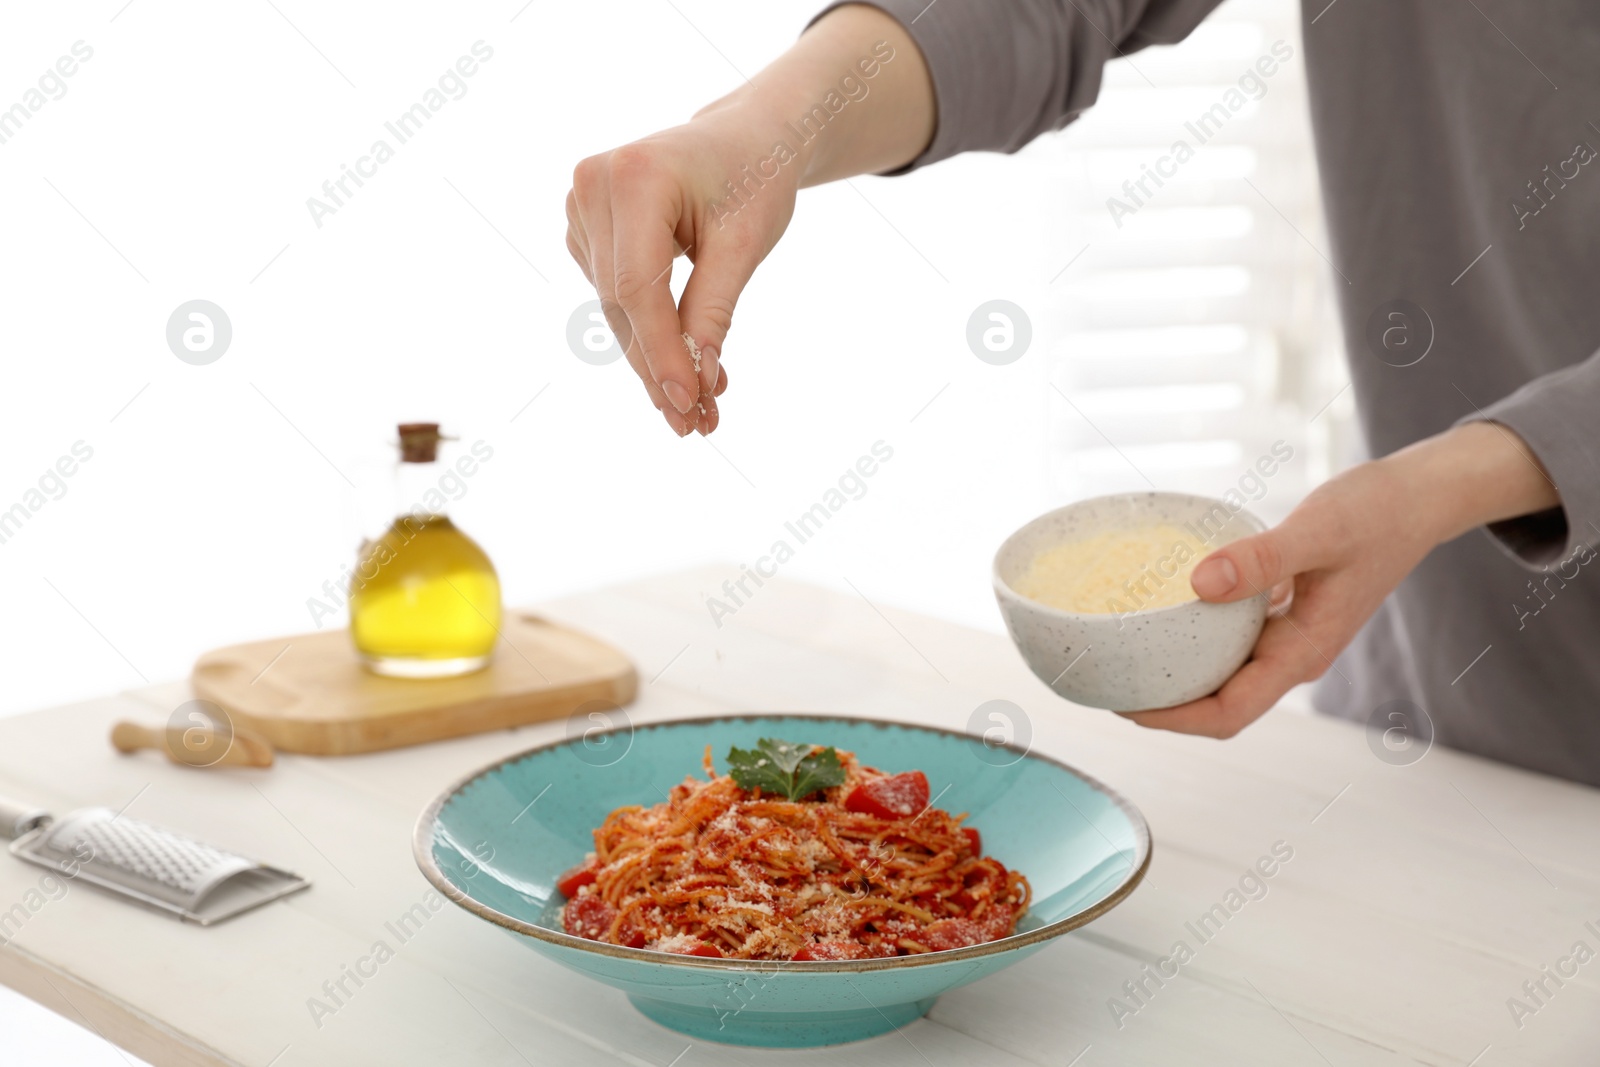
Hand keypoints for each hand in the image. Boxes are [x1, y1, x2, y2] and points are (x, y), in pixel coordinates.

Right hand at [566, 102, 797, 435]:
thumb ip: (714, 311)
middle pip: (621, 302)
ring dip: (655, 359)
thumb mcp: (744, 246)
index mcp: (634, 176)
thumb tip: (698, 384)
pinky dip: (649, 331)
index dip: (661, 353)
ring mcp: (581, 204)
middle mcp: (593, 184)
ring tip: (701, 407)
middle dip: (660, 368)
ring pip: (616, 307)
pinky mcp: (586, 226)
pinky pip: (615, 293)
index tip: (688, 406)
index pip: (638, 287)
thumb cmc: (754, 178)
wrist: (747, 137)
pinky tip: (683, 364)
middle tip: (697, 424)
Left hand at [1121, 422, 1557, 737]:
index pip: (1230, 712)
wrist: (1418, 498)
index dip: (1175, 720)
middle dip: (1163, 704)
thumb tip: (1200, 583)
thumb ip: (1261, 558)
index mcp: (1303, 652)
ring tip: (1120, 653)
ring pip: (1222, 671)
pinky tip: (1160, 611)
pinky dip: (1193, 633)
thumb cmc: (1378, 513)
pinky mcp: (1281, 611)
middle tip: (1105, 680)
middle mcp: (1292, 654)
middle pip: (1218, 702)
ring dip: (1175, 671)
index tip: (1126, 707)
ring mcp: (1287, 635)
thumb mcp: (1318, 530)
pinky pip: (1228, 636)